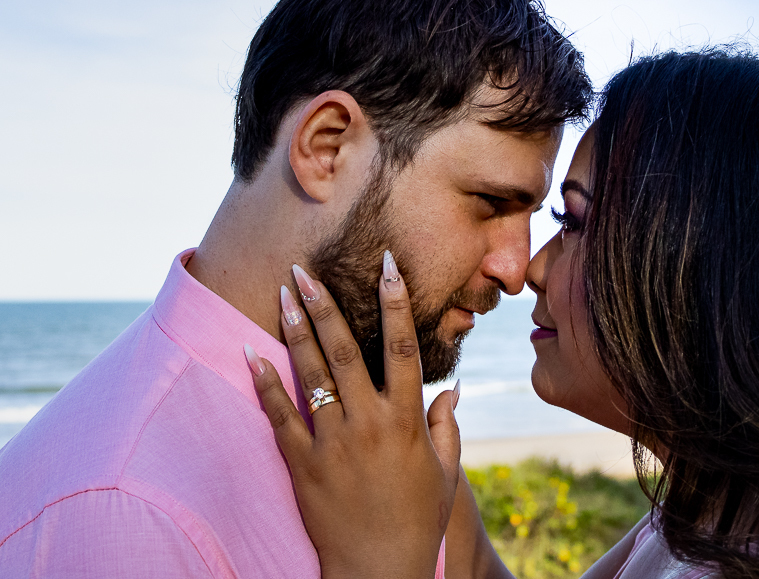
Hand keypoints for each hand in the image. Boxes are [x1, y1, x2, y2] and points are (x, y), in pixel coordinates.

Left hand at [245, 251, 460, 578]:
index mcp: (406, 421)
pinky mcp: (302, 465)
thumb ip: (446, 427)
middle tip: (306, 270)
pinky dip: (264, 384)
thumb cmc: (417, 520)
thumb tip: (451, 390)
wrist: (378, 570)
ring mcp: (332, 444)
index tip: (388, 266)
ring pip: (311, 375)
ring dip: (296, 330)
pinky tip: (250, 352)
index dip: (396, 303)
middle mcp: (368, 424)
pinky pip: (279, 417)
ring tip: (282, 294)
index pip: (402, 348)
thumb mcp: (446, 473)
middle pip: (345, 351)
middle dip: (325, 305)